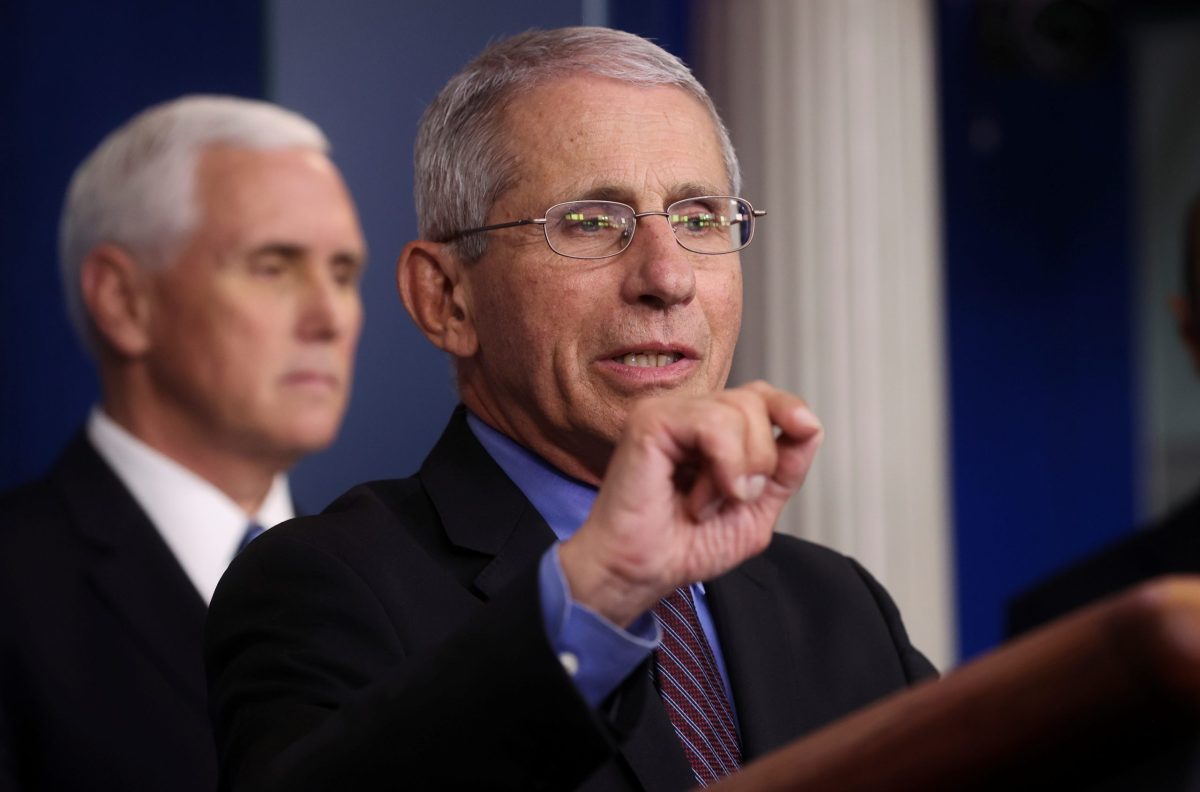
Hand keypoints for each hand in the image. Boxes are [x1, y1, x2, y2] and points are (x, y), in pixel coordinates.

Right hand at [558, 381, 822, 626]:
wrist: (640, 573)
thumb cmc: (680, 546)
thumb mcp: (754, 510)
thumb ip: (784, 469)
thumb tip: (810, 428)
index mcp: (710, 431)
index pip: (760, 395)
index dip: (787, 408)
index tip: (806, 429)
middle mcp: (688, 415)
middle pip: (757, 399)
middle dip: (763, 457)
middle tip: (733, 496)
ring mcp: (668, 413)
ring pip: (740, 409)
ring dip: (740, 468)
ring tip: (707, 501)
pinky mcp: (651, 421)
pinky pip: (713, 422)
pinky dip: (723, 465)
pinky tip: (698, 496)